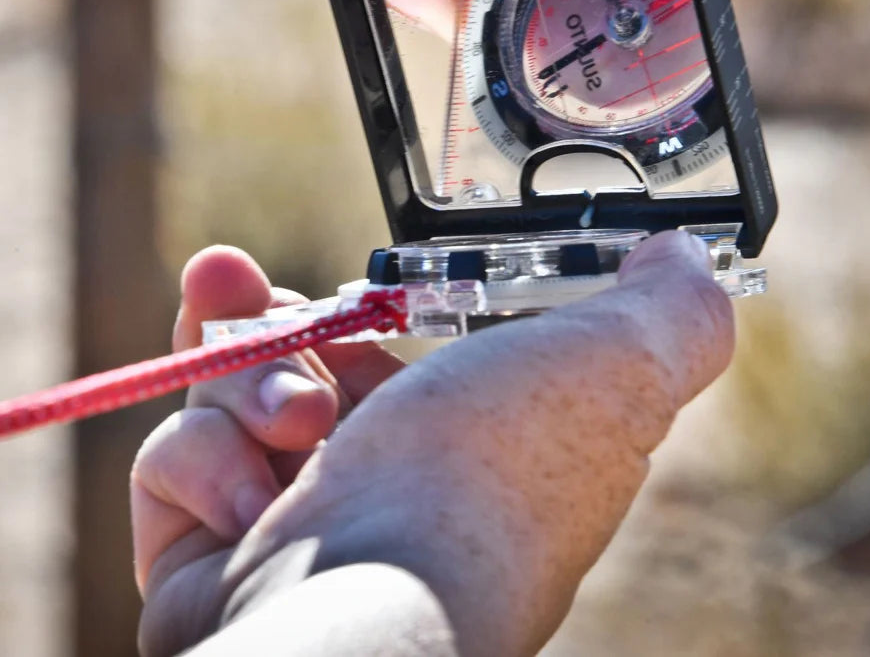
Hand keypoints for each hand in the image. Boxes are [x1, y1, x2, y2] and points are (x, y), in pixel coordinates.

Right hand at [131, 231, 732, 656]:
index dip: (365, 310)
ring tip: (290, 422)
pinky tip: (247, 501)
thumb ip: (665, 314)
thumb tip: (685, 259)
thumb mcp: (610, 368)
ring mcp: (294, 525)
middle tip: (224, 278)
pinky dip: (202, 463)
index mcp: (458, 447)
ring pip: (232, 400)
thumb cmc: (489, 480)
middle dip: (263, 317)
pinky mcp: (212, 559)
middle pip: (296, 369)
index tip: (346, 282)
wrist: (370, 615)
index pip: (399, 361)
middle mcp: (379, 487)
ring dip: (247, 387)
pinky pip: (177, 462)